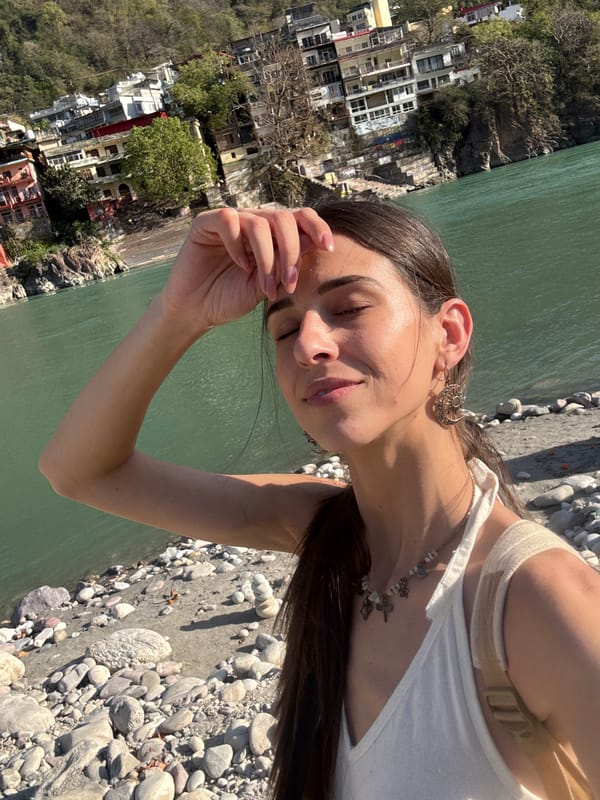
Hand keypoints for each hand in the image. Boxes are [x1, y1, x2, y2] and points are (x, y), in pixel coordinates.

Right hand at [160, 206, 333, 332]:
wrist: (197, 310)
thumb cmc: (231, 298)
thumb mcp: (267, 284)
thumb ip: (287, 264)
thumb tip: (316, 243)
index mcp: (271, 235)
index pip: (300, 218)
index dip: (318, 227)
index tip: (329, 248)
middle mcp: (253, 223)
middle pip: (284, 218)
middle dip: (291, 251)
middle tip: (289, 282)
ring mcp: (231, 221)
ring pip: (260, 223)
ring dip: (267, 258)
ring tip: (264, 285)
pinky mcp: (206, 223)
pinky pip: (229, 221)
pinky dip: (237, 244)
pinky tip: (239, 264)